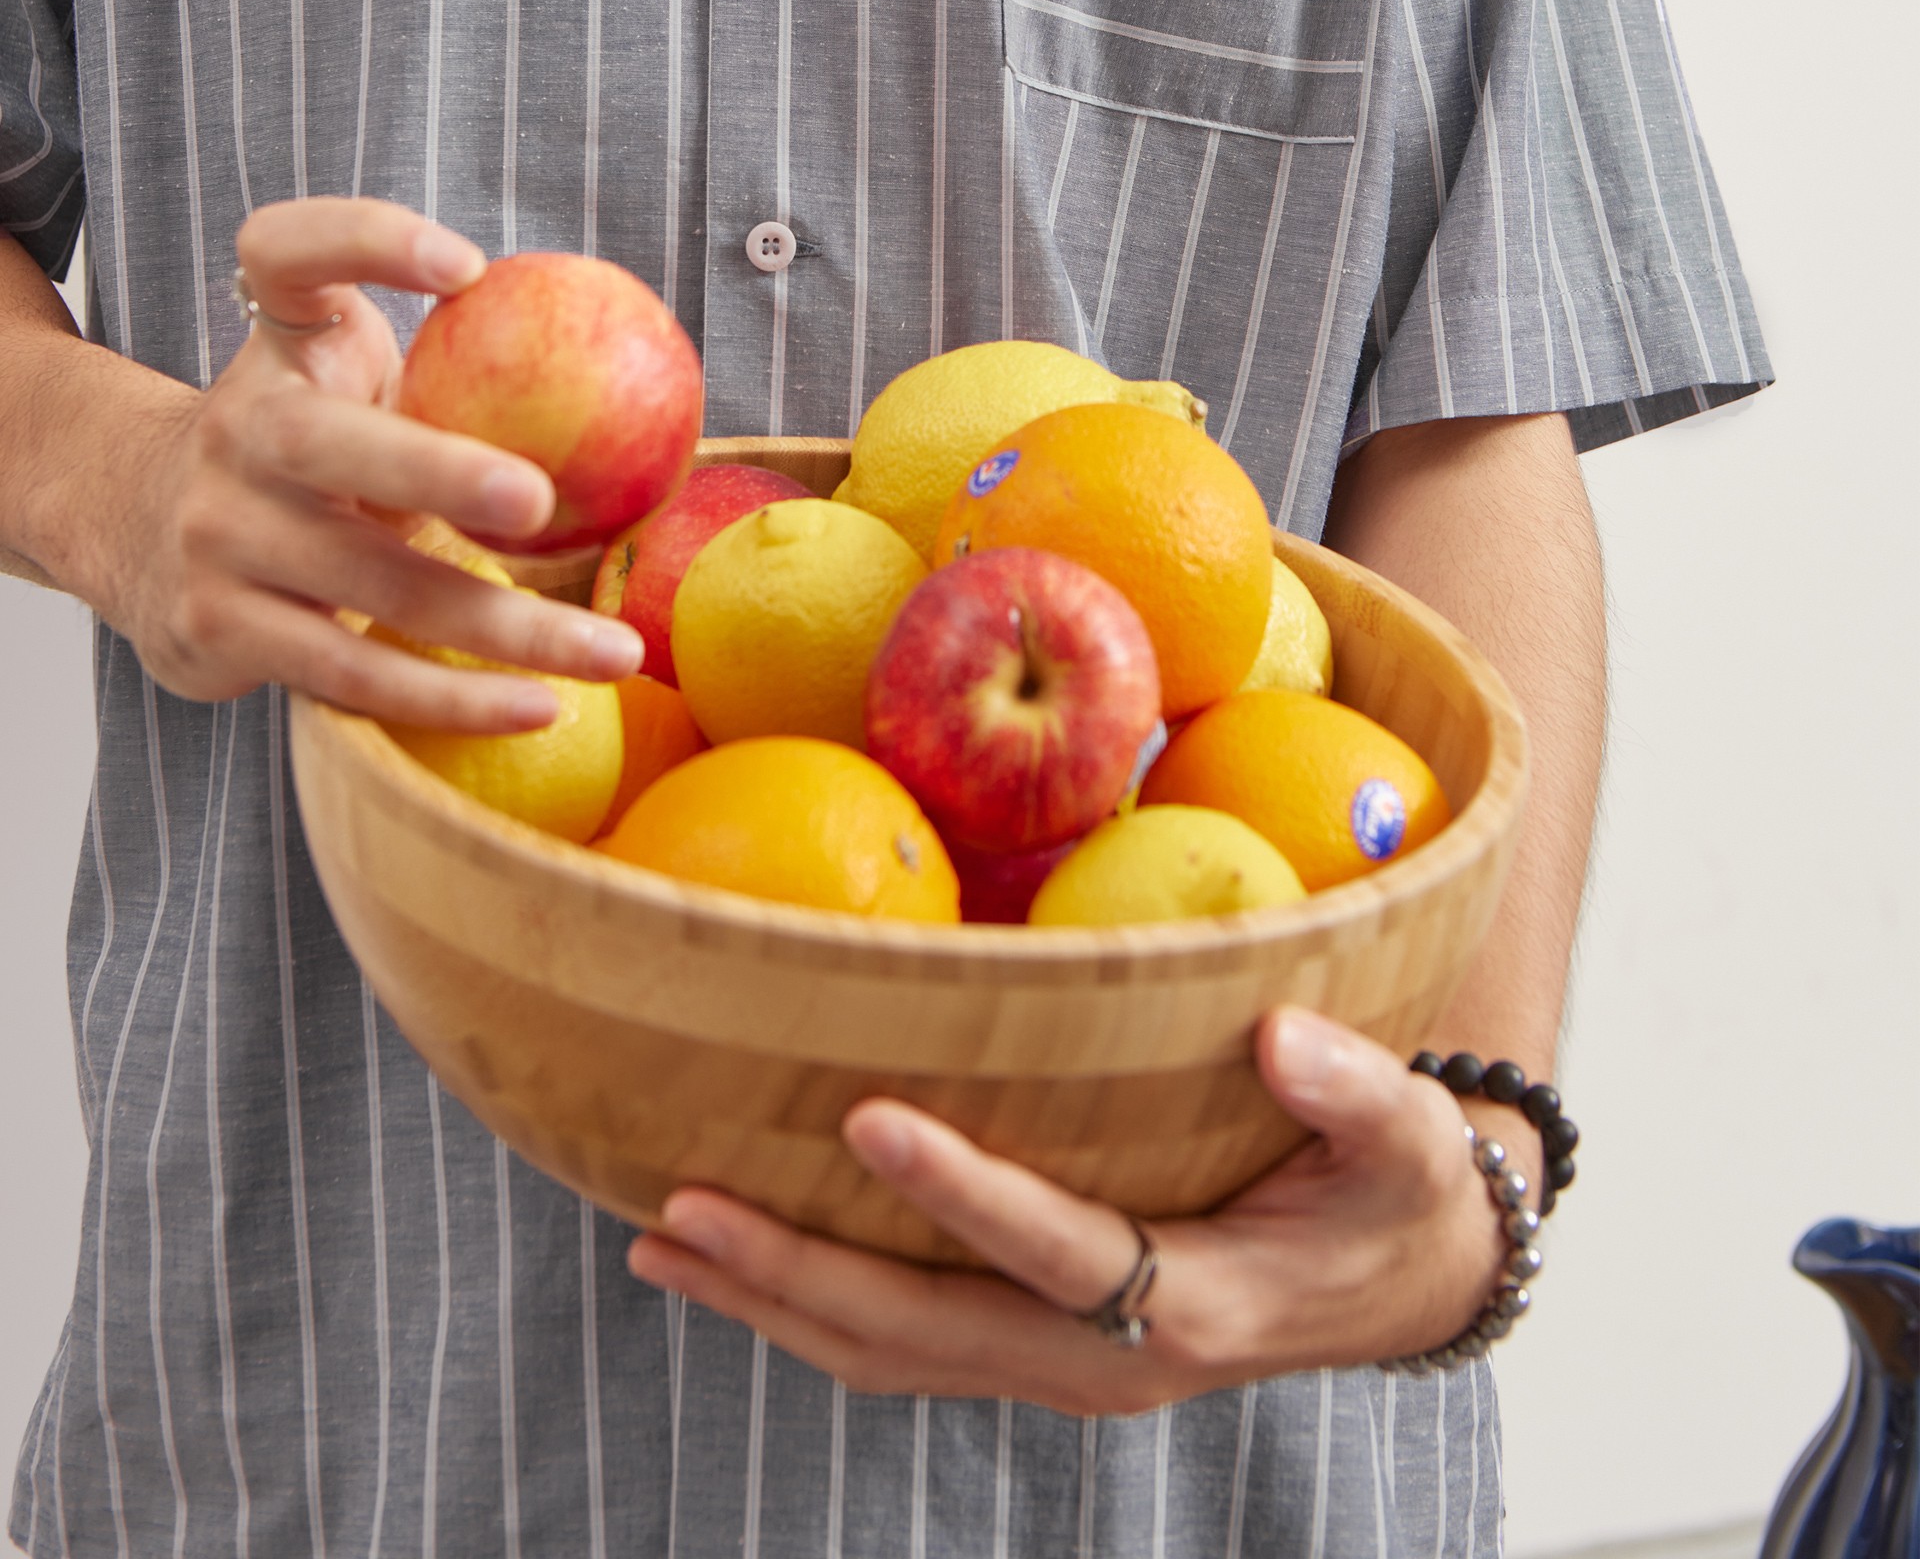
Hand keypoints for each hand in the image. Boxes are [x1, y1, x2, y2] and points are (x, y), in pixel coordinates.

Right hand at [63, 198, 640, 731]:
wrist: (134, 526)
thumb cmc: (300, 443)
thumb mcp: (343, 375)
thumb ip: (443, 360)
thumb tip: (632, 363)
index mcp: (275, 347)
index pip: (286, 252)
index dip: (368, 240)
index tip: (469, 266)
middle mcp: (234, 433)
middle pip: (326, 444)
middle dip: (435, 471)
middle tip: (540, 499)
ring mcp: (219, 537)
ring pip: (367, 588)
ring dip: (503, 629)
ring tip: (609, 653)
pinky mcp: (220, 630)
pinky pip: (352, 675)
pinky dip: (451, 699)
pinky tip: (537, 707)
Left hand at [625, 1009, 1510, 1409]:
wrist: (1402, 1279)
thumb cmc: (1395, 1190)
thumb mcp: (1407, 1140)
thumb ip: (1356, 1093)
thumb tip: (1287, 1037)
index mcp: (1191, 1301)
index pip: (1053, 1250)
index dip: (960, 1195)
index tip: (865, 1119)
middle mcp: (1104, 1357)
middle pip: (924, 1331)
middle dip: (795, 1274)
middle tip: (678, 1212)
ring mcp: (1061, 1365)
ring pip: (891, 1351)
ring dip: (772, 1300)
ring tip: (660, 1240)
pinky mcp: (1035, 1346)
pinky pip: (905, 1341)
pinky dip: (809, 1306)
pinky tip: (735, 1256)